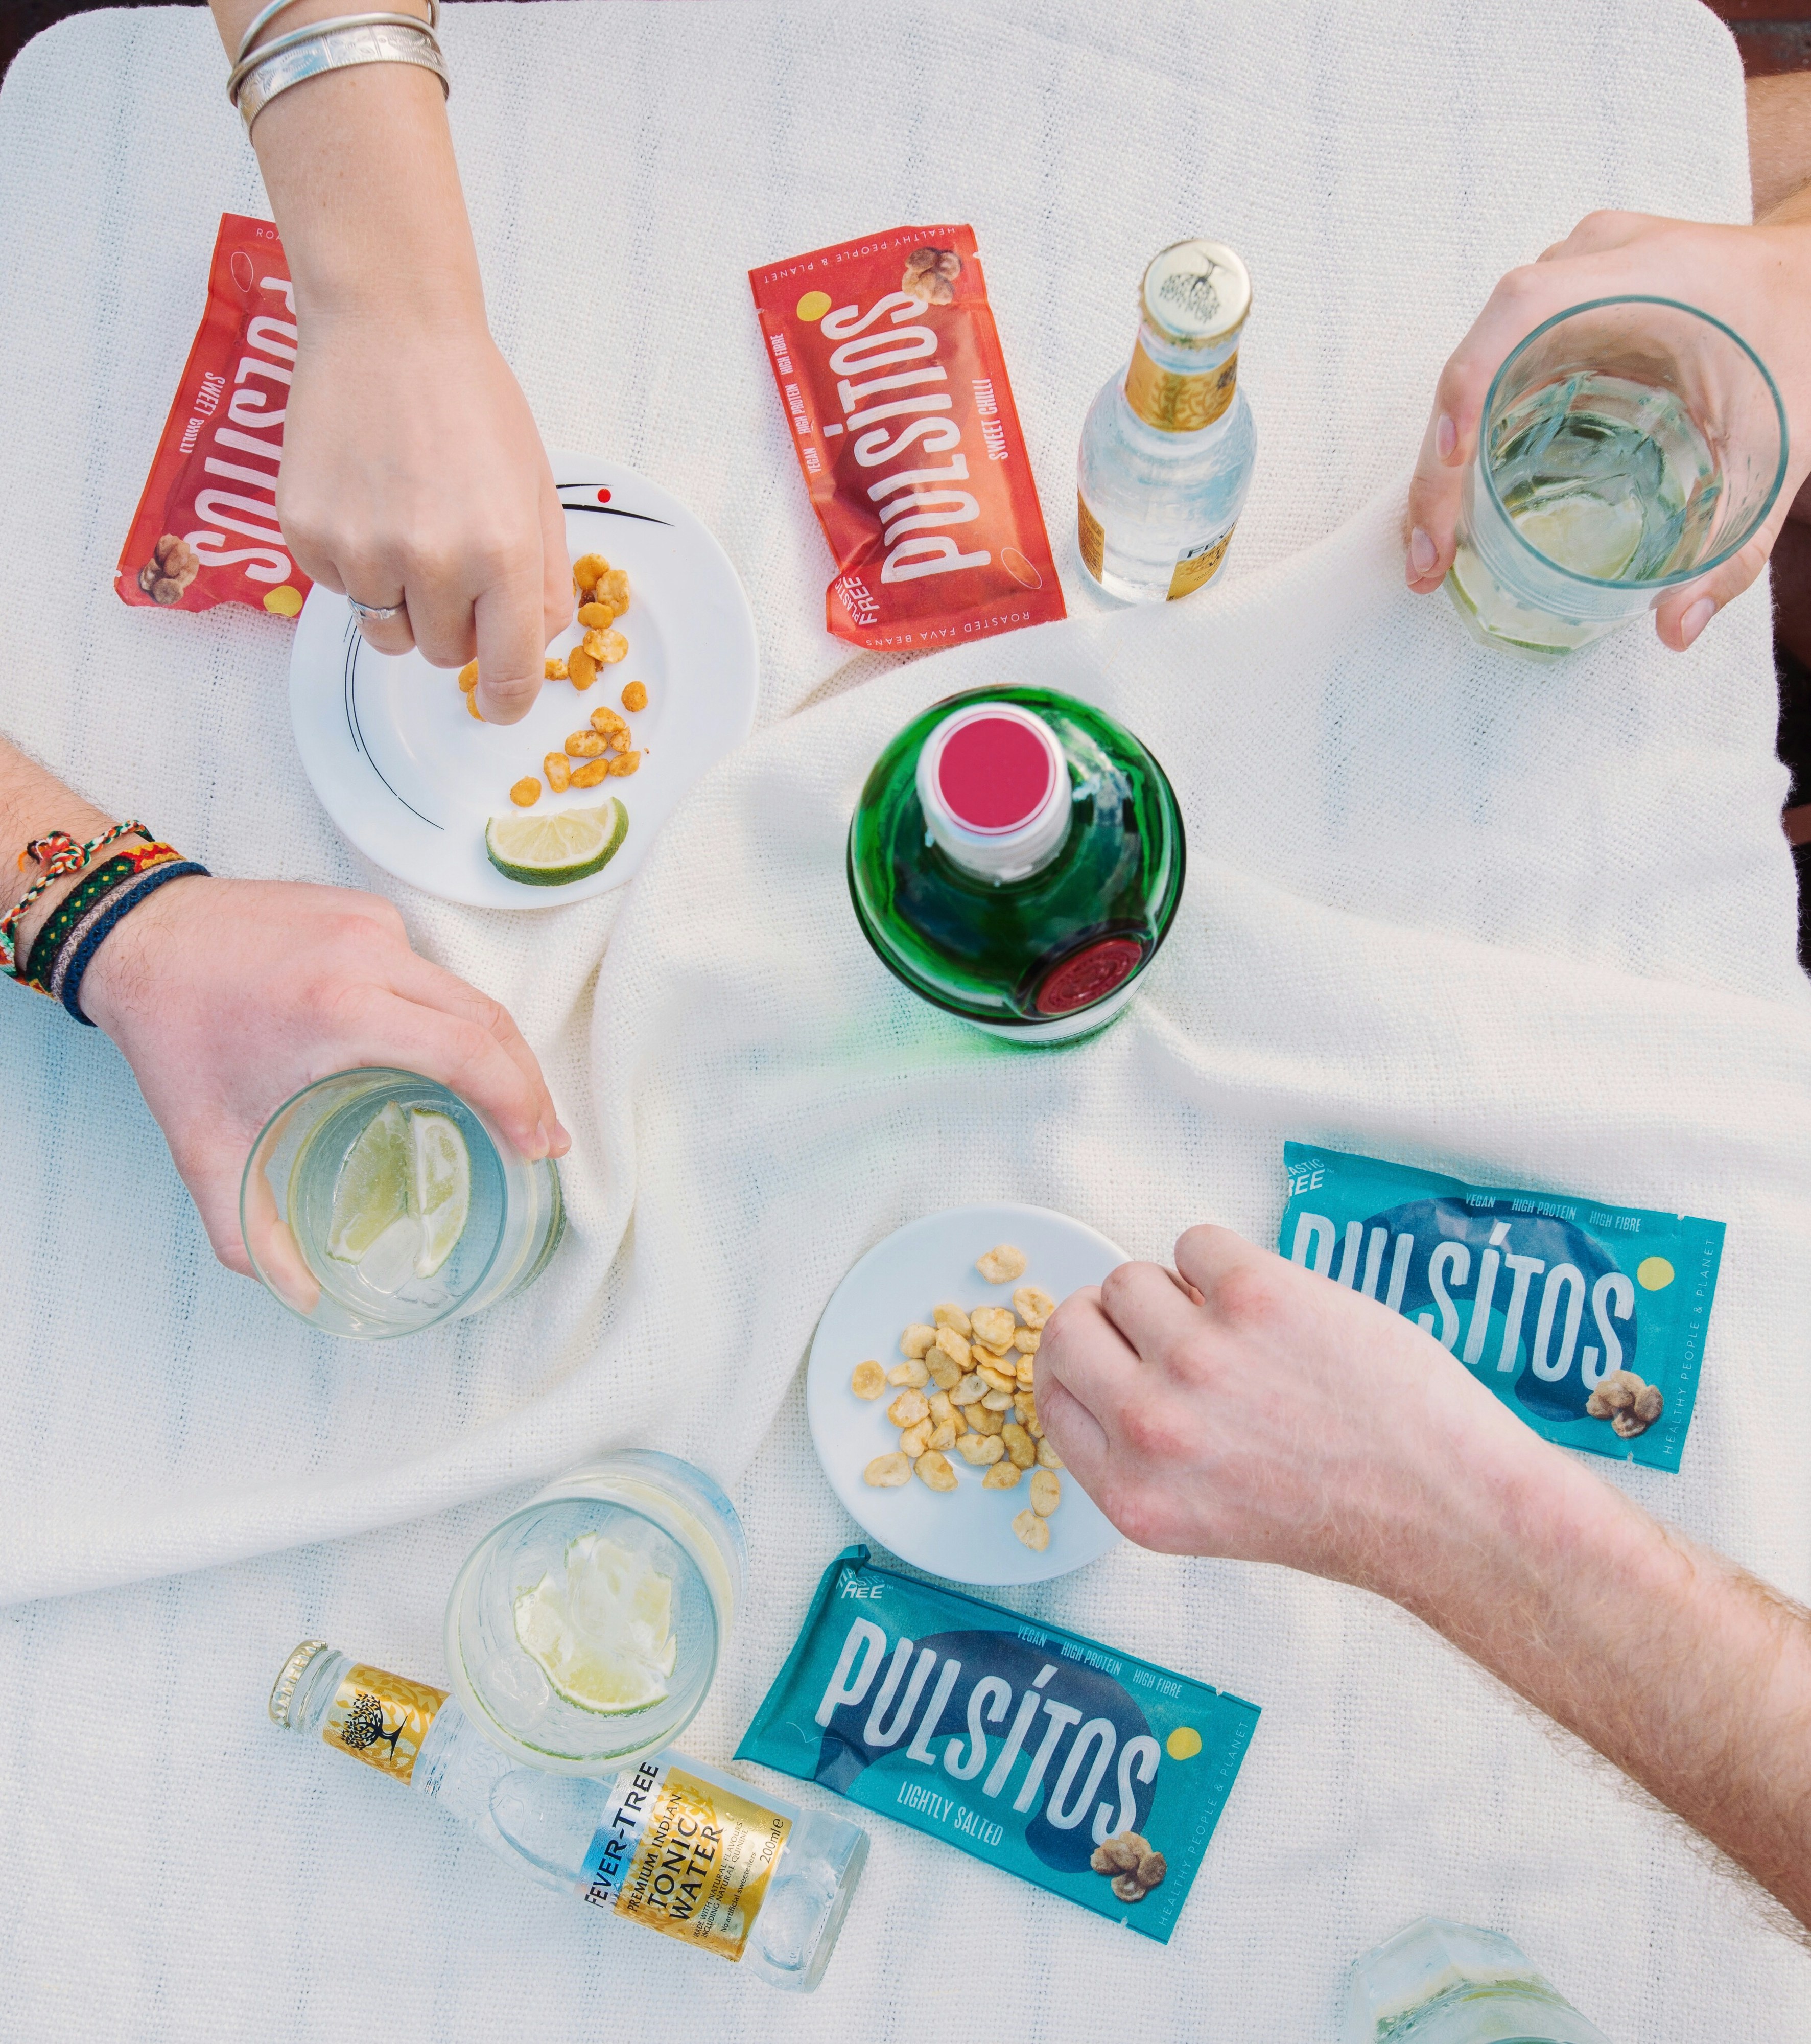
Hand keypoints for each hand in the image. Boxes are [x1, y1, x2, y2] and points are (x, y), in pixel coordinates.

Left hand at [79, 874, 569, 1284]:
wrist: (136, 935)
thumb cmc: (173, 1035)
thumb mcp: (205, 1147)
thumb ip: (250, 1231)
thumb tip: (303, 1294)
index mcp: (338, 1008)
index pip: (469, 1050)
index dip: (519, 1101)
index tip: (536, 1146)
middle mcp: (367, 955)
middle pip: (489, 1021)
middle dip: (529, 1083)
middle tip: (542, 1137)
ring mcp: (371, 923)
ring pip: (466, 991)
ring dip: (495, 1049)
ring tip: (505, 1100)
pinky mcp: (366, 909)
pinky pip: (428, 968)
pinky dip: (447, 1012)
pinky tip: (438, 1047)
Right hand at [280, 299, 571, 722]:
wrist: (387, 326)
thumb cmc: (470, 402)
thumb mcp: (535, 489)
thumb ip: (545, 578)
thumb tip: (538, 646)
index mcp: (502, 553)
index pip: (508, 674)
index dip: (508, 699)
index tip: (502, 702)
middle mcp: (431, 561)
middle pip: (444, 656)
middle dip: (455, 624)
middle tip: (452, 555)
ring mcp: (362, 550)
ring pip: (387, 633)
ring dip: (402, 602)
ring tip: (406, 526)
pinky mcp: (307, 535)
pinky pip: (339, 590)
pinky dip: (354, 563)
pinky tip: (365, 499)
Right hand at [1037, 1223, 1554, 1595]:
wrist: (1446, 1505)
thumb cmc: (1347, 1510)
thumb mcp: (1206, 1513)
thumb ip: (1142, 1453)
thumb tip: (1106, 1367)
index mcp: (1133, 1493)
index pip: (1050, 1393)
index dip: (1079, 1360)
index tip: (1108, 1349)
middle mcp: (1150, 1427)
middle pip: (1070, 1322)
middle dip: (1112, 1317)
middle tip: (1166, 1325)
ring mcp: (1197, 1357)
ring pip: (1133, 1276)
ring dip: (1178, 1289)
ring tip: (1241, 1326)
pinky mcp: (1253, 1295)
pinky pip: (1196, 1239)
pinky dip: (1225, 1258)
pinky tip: (1274, 1304)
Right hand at [1404, 209, 1810, 650]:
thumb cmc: (1804, 346)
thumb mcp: (1780, 451)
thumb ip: (1736, 547)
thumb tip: (1676, 631)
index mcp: (1647, 275)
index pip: (1524, 310)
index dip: (1472, 381)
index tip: (1451, 459)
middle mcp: (1591, 264)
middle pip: (1481, 356)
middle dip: (1440, 463)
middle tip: (1430, 556)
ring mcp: (1568, 280)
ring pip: (1478, 369)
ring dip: (1445, 458)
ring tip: (1438, 544)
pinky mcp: (1559, 309)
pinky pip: (1496, 371)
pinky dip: (1473, 437)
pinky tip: (1467, 501)